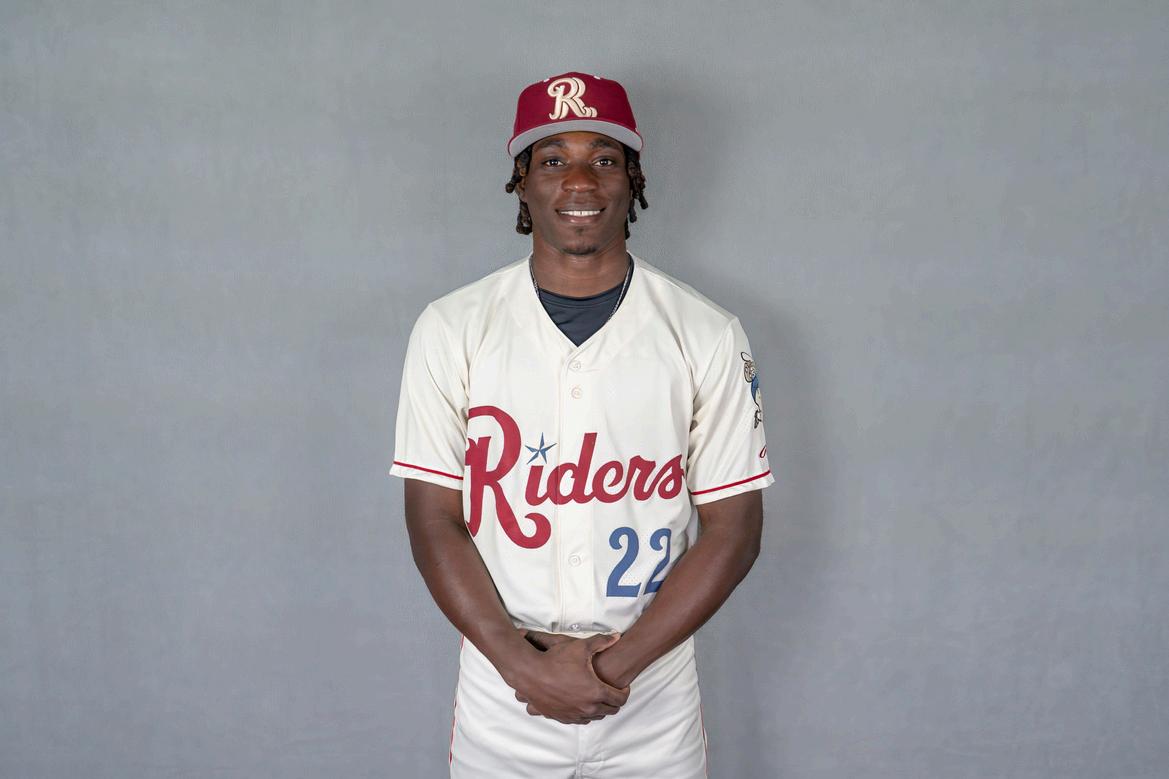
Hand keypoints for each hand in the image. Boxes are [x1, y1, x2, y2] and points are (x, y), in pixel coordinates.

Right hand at [510, 632, 629, 724]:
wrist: (529, 672)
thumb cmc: (555, 660)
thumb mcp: (580, 647)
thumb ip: (601, 641)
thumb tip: (617, 637)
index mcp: (595, 692)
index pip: (620, 699)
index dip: (625, 692)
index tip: (623, 686)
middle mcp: (586, 707)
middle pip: (610, 710)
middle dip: (615, 702)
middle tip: (613, 692)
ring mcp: (573, 714)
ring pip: (595, 717)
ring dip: (600, 709)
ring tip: (598, 697)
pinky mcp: (561, 717)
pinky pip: (579, 721)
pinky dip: (584, 714)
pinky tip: (582, 704)